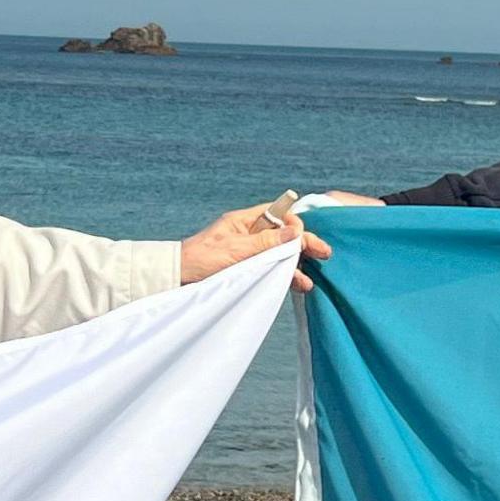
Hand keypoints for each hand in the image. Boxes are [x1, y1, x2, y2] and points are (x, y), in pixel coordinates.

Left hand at [178, 197, 337, 287]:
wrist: (175, 280)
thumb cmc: (199, 260)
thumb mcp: (236, 250)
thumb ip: (266, 243)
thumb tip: (295, 233)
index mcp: (244, 222)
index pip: (278, 214)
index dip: (293, 224)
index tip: (302, 238)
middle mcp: (248, 235)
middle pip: (282, 236)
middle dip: (303, 245)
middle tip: (325, 253)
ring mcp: (247, 253)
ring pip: (278, 256)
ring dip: (295, 266)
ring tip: (309, 281)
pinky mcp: (245, 271)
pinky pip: (270, 271)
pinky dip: (283, 277)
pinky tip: (297, 285)